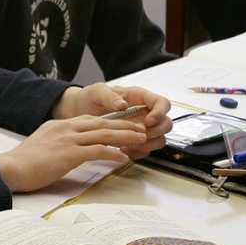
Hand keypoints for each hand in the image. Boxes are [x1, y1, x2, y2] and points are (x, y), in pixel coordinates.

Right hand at [0, 116, 147, 191]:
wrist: (11, 168)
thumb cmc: (23, 163)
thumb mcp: (42, 145)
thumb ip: (57, 143)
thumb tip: (68, 151)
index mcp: (59, 125)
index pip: (89, 120)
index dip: (109, 122)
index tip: (123, 124)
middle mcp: (65, 128)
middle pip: (101, 123)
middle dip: (123, 125)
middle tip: (140, 128)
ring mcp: (68, 140)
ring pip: (103, 134)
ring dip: (125, 136)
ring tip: (139, 139)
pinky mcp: (69, 154)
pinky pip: (97, 150)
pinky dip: (113, 152)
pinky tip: (123, 156)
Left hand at [54, 83, 171, 158]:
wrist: (79, 112)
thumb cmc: (90, 98)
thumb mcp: (97, 92)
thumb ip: (109, 96)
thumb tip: (122, 105)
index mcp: (139, 98)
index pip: (162, 103)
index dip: (160, 113)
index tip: (148, 121)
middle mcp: (144, 113)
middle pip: (166, 123)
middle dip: (156, 131)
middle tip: (140, 135)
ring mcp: (141, 128)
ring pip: (159, 139)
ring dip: (148, 144)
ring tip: (129, 145)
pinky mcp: (134, 140)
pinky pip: (146, 149)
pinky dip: (138, 152)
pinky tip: (123, 151)